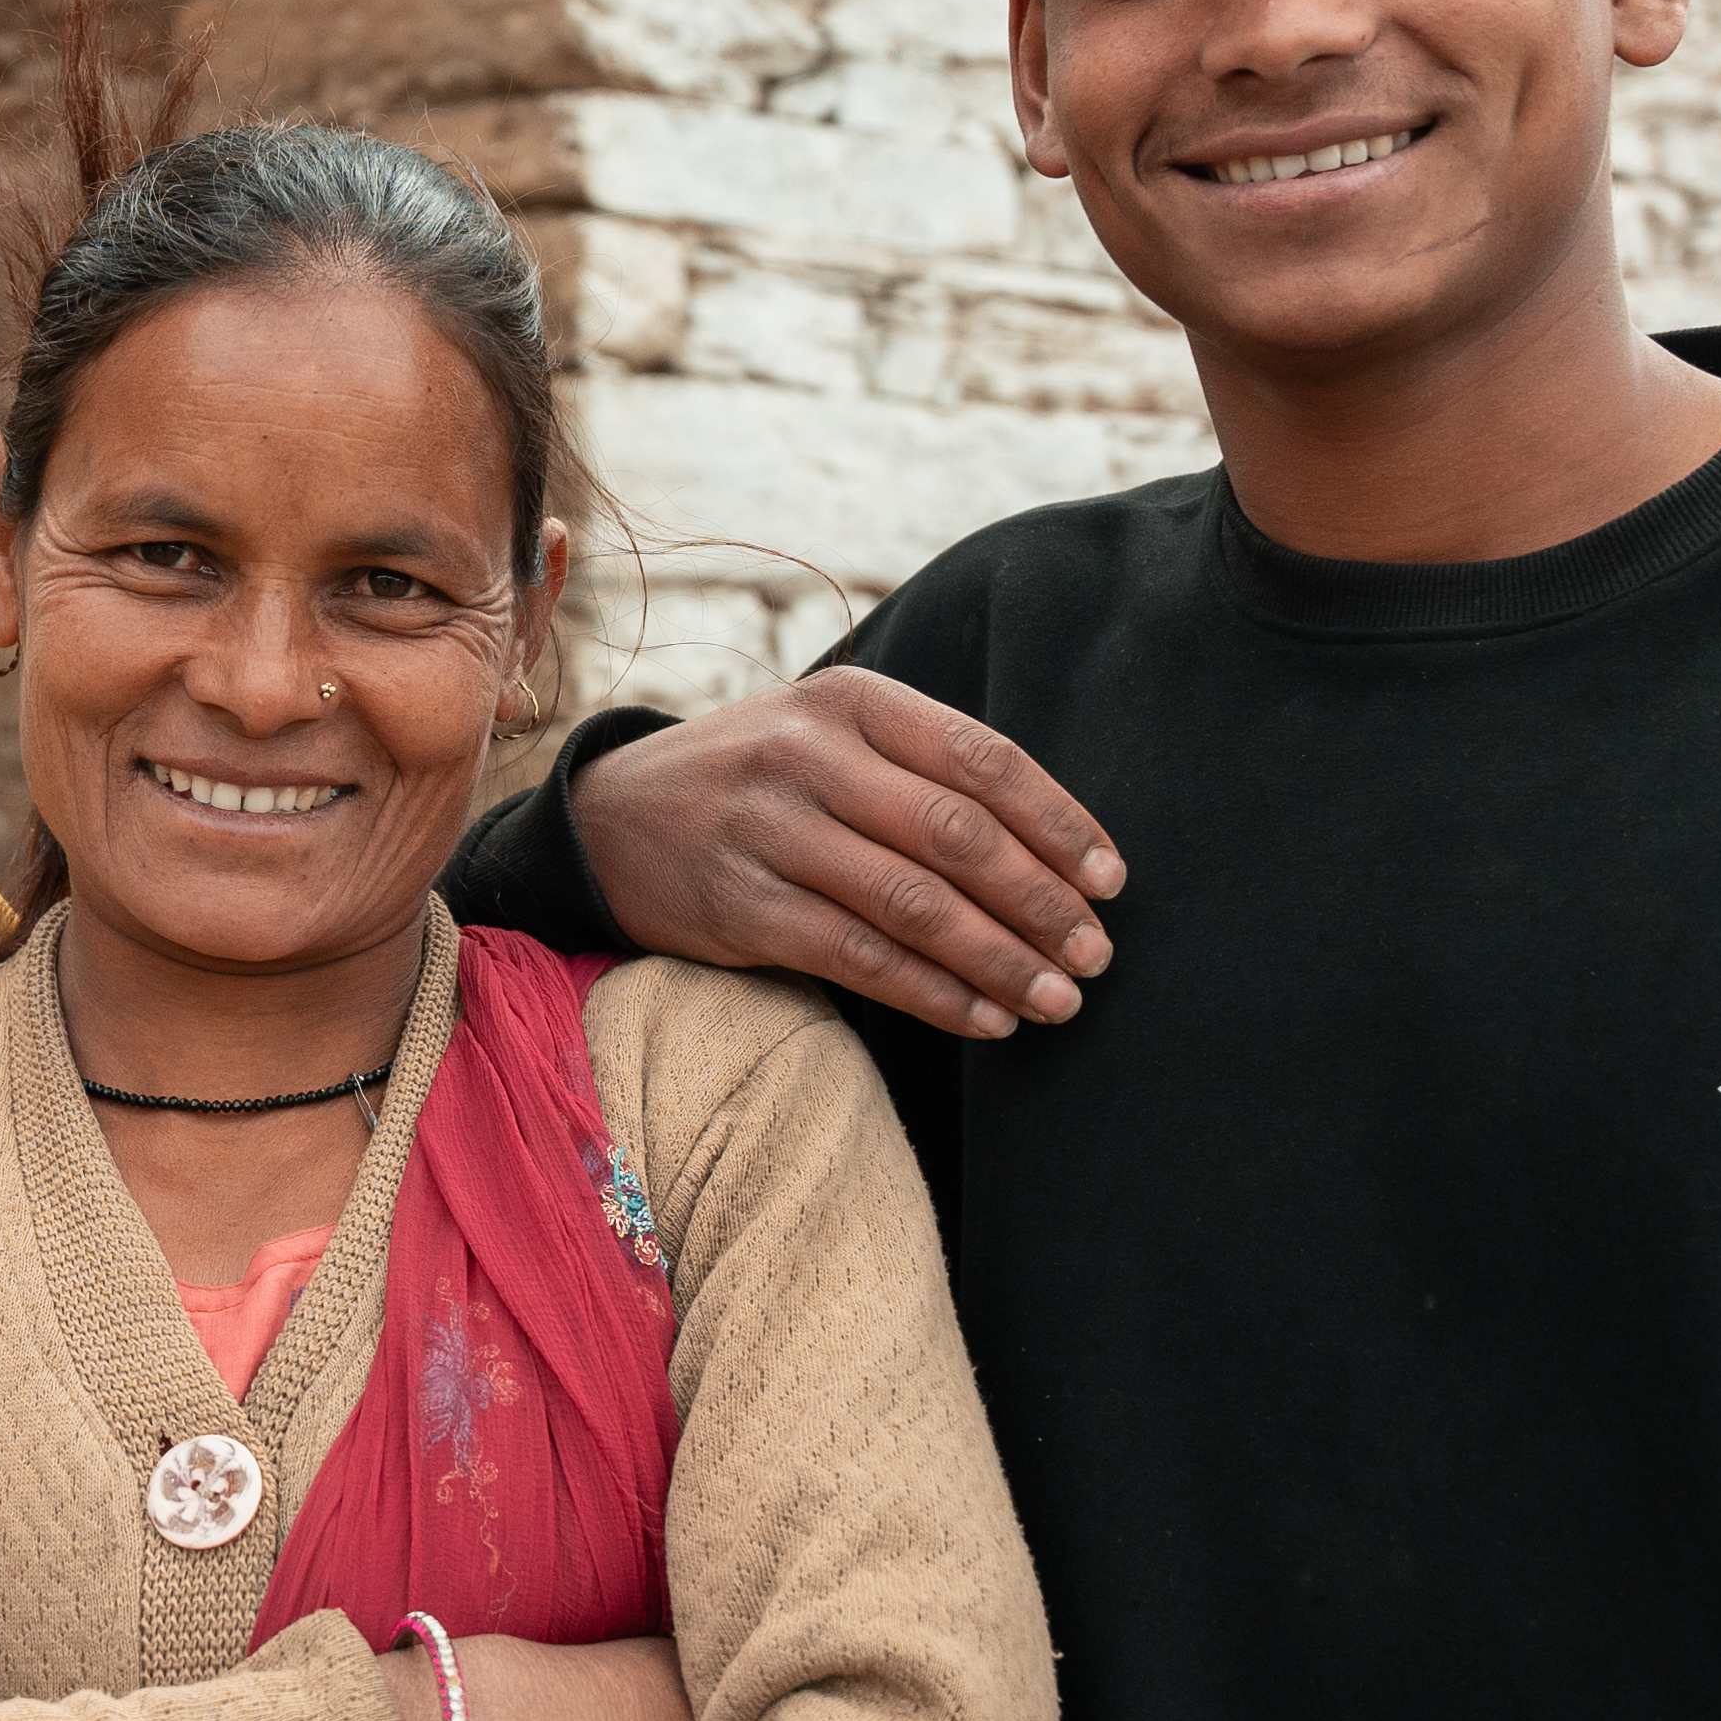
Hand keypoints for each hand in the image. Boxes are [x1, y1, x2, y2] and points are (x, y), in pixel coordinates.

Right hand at [575, 676, 1121, 1039]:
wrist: (607, 818)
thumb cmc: (755, 778)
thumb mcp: (825, 732)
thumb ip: (921, 764)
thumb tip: (1056, 843)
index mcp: (849, 701)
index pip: (982, 760)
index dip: (1060, 823)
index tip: (1113, 880)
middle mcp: (807, 757)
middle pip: (956, 835)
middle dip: (1042, 902)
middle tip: (1097, 955)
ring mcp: (769, 833)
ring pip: (914, 905)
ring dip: (1000, 961)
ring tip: (1057, 1000)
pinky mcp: (740, 908)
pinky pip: (859, 959)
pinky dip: (934, 995)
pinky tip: (985, 1019)